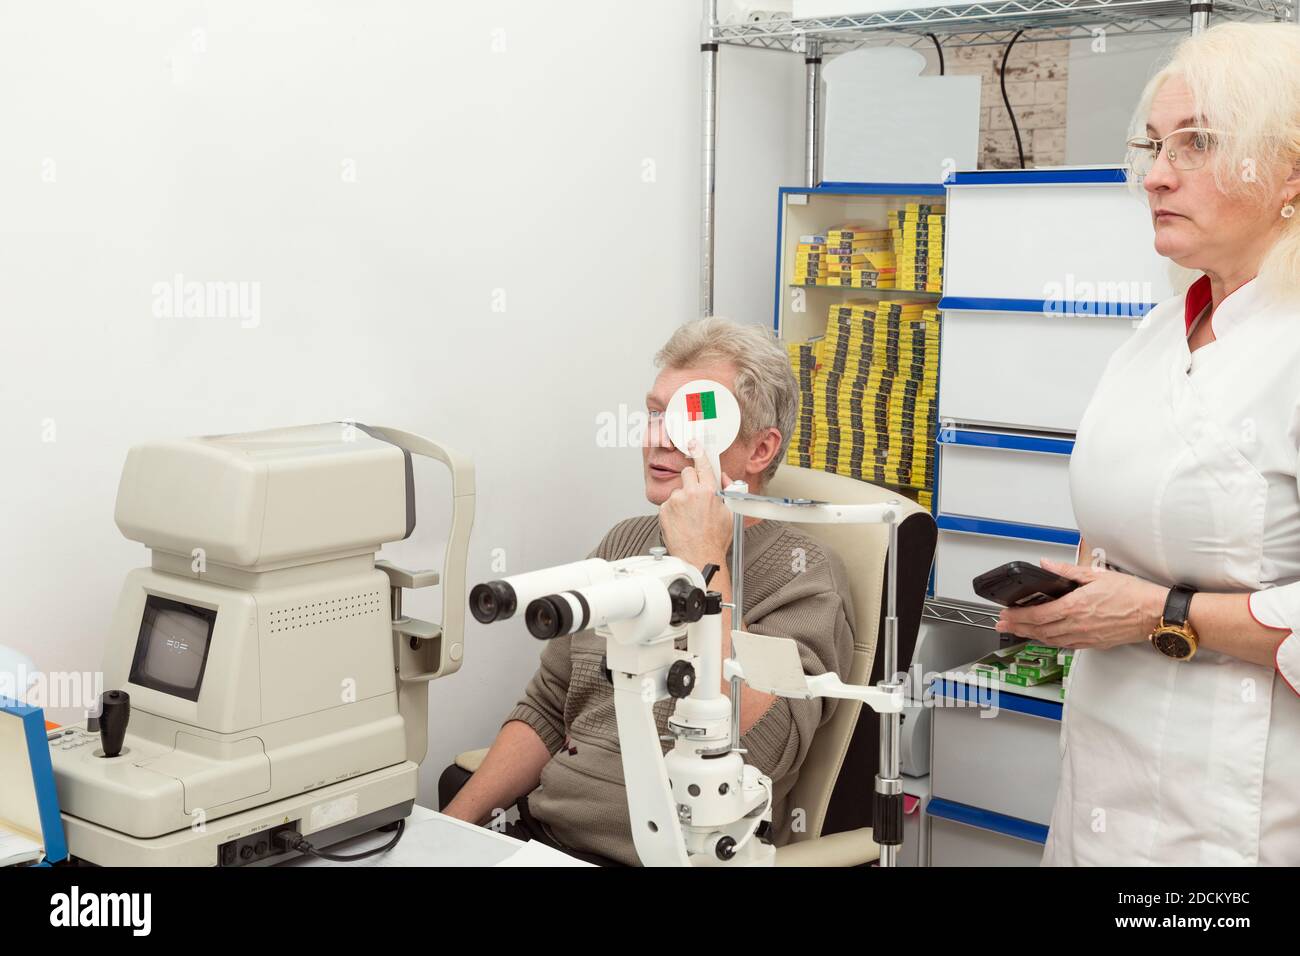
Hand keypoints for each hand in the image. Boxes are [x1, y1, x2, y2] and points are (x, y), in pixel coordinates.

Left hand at [659, 440, 733, 568]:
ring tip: (690, 517)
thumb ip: (729, 492)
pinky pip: (668, 504)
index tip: (694, 443)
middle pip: (687, 473)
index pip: (702, 465)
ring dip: (683, 499)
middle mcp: (690, 493)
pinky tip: (682, 522)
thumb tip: (725, 480)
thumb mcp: (731, 514)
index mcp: (708, 491)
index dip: (698, 452)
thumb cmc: (715, 540)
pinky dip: (673, 510)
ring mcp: (675, 502)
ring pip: (678, 491)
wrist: (699, 557)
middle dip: (692, 481)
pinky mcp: (663, 511)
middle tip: (697, 497)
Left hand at [996, 559, 1166, 649]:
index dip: (1018, 616)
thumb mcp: (1097, 575)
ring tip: (1018, 631)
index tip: (1006, 614)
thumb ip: (1067, 572)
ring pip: (1050, 640)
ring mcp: (1085, 637)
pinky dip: (1049, 641)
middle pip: (1039, 630)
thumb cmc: (1133, 595)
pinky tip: (1044, 637)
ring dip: (1031, 636)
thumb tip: (1047, 565)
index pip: (1038, 614)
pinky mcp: (1093, 644)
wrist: (1155, 613)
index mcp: (1076, 607)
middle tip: (1003, 625)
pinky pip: (1065, 645)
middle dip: (1018, 627)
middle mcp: (1078, 625)